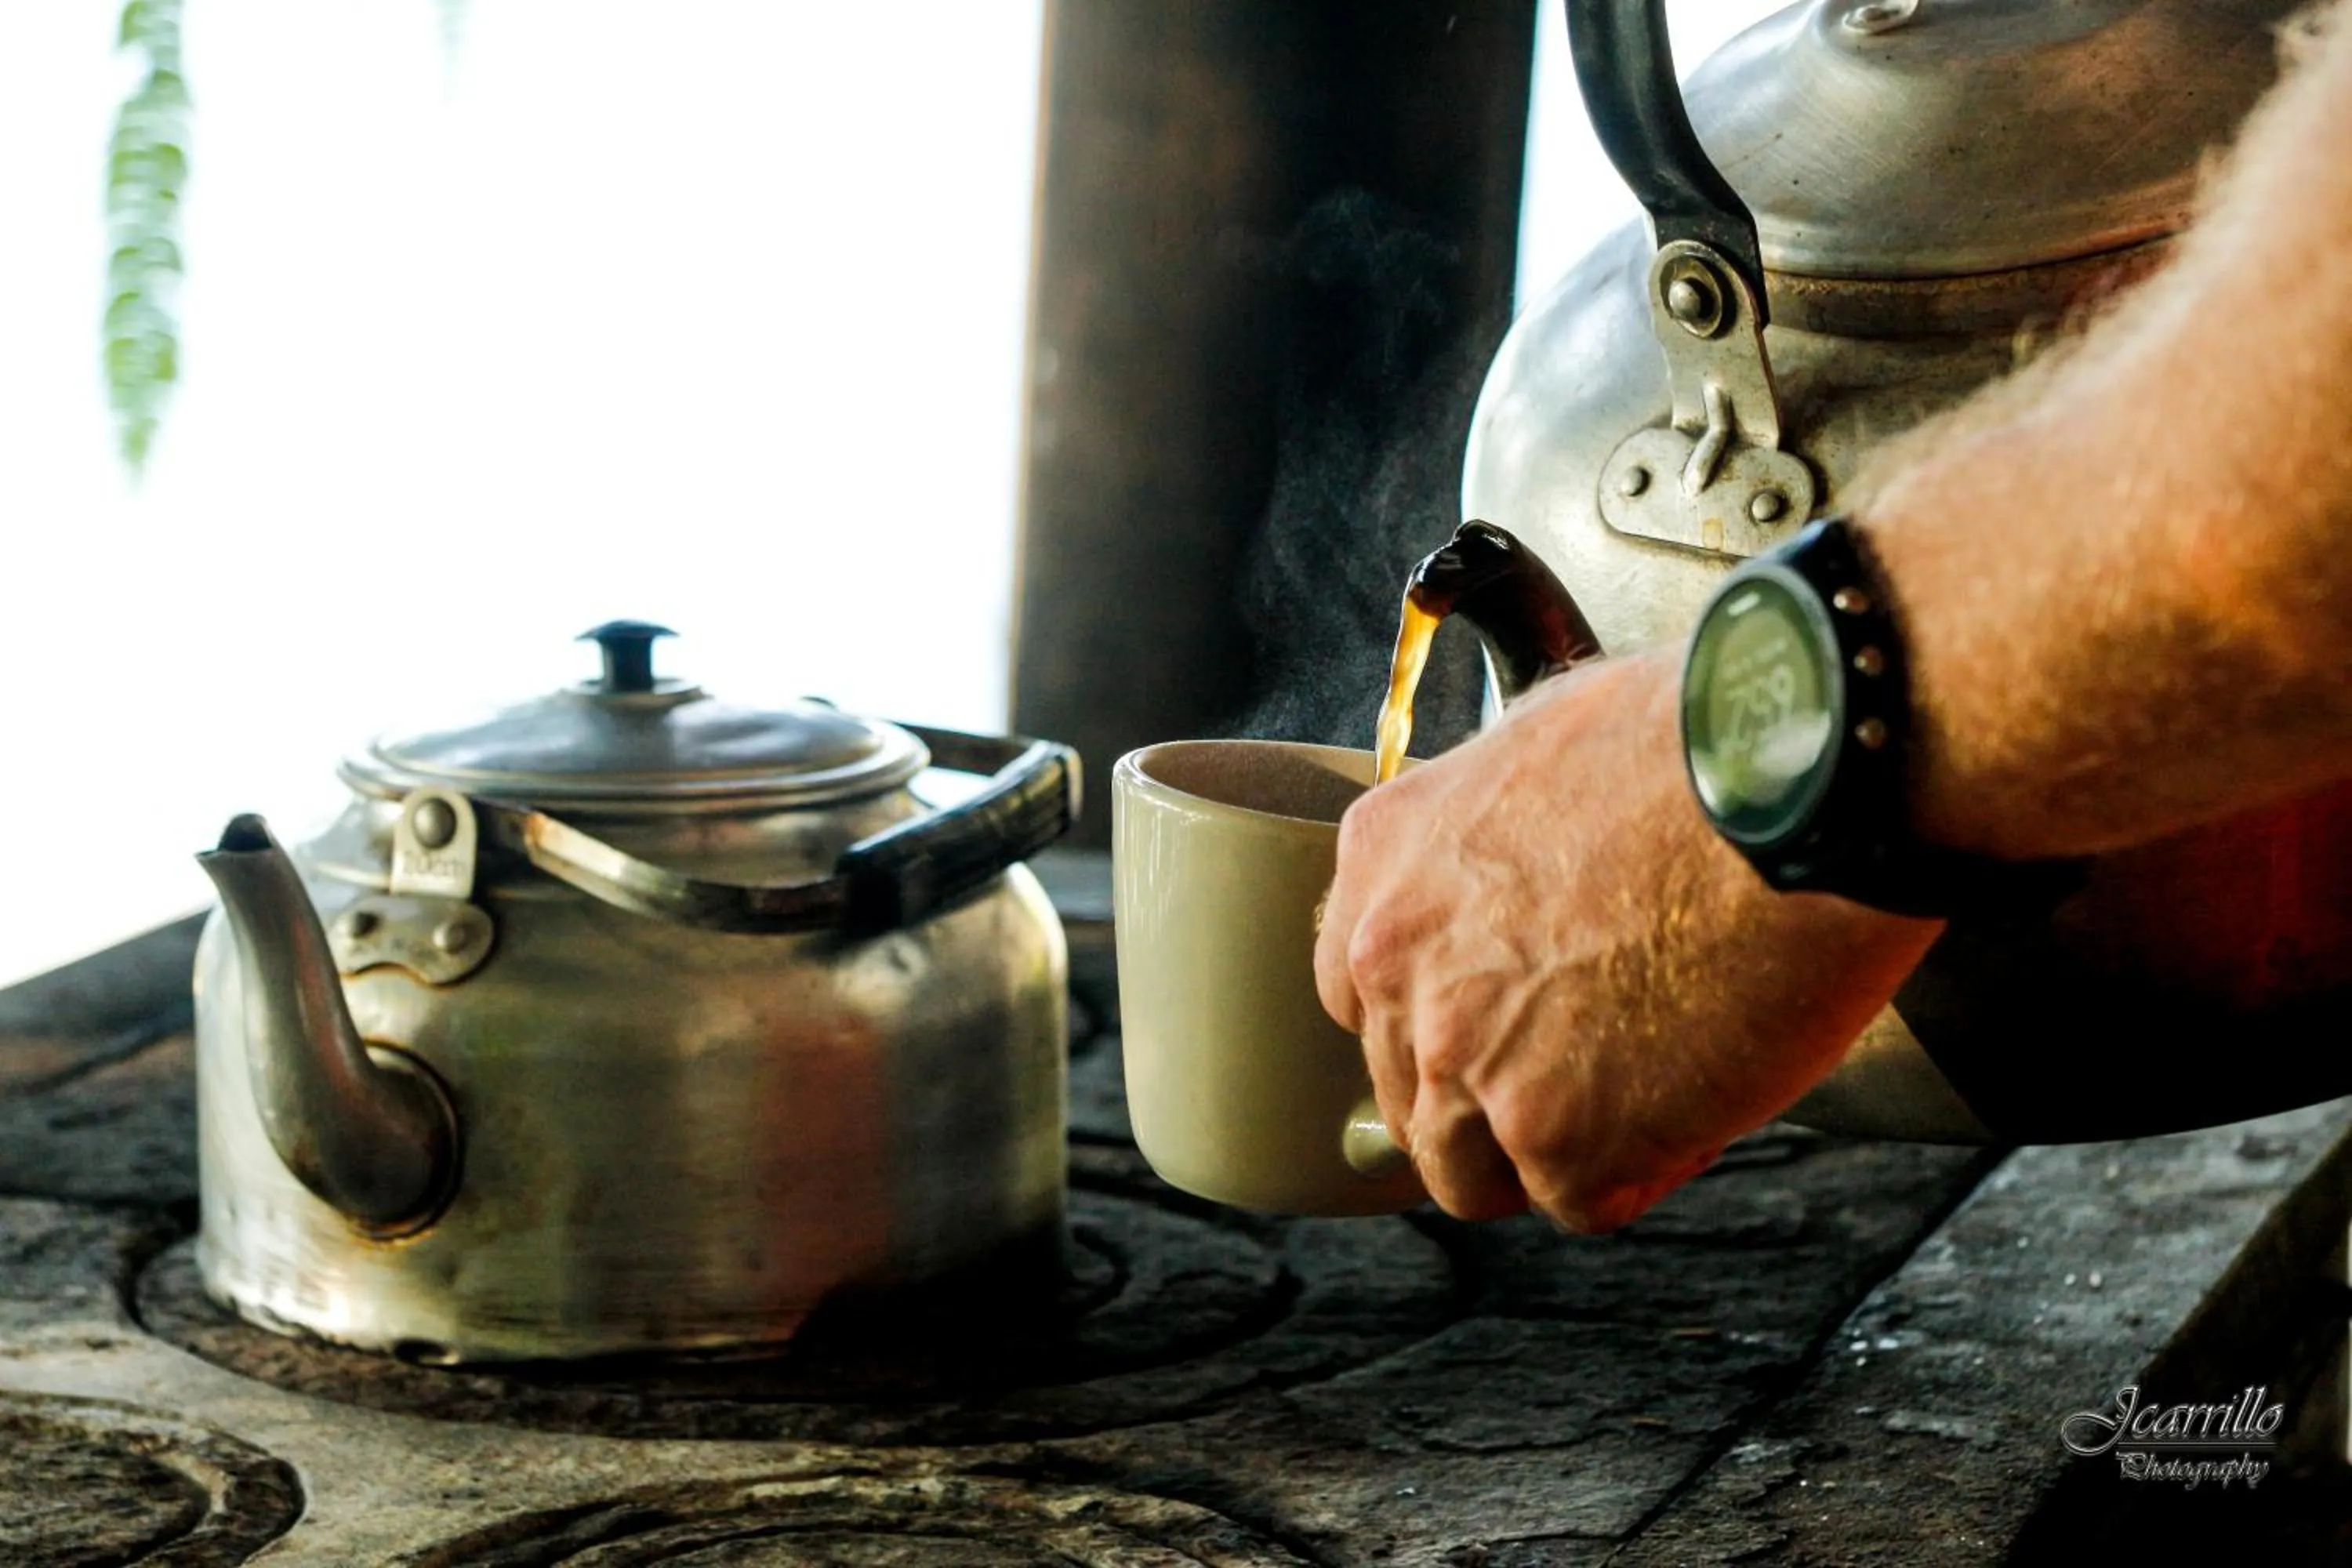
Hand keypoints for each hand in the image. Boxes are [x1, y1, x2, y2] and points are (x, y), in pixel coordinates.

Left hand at [1313, 646, 1940, 1230]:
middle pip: (1414, 1090)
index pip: (1364, 990)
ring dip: (1550, 1156)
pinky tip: (1701, 1109)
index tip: (1514, 1021)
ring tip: (1651, 1099)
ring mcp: (1465, 1057)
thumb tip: (1524, 873)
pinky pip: (1578, 1201)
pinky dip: (1643, 1171)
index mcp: (1385, 857)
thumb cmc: (1702, 743)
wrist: (1796, 782)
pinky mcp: (1555, 1135)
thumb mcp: (1546, 743)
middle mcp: (1396, 961)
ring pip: (1470, 1171)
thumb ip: (1495, 832)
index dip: (1445, 1020)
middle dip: (1497, 1095)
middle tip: (1600, 1068)